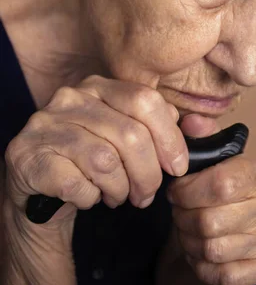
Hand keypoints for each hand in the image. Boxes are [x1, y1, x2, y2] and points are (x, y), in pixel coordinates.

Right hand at [4, 75, 187, 227]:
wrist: (39, 182)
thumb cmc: (90, 158)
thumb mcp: (126, 136)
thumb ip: (160, 127)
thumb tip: (198, 127)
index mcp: (98, 86)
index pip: (145, 100)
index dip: (169, 137)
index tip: (177, 167)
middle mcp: (70, 98)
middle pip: (130, 135)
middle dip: (148, 174)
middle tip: (147, 195)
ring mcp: (45, 125)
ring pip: (105, 161)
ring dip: (120, 189)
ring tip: (118, 196)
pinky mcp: (27, 156)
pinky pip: (77, 184)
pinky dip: (91, 198)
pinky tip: (90, 197)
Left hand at [167, 142, 255, 284]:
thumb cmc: (230, 185)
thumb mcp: (219, 156)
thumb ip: (204, 136)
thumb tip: (189, 121)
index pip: (222, 184)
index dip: (189, 191)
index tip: (176, 191)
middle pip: (211, 222)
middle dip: (183, 219)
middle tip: (178, 213)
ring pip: (213, 250)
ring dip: (189, 242)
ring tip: (186, 230)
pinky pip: (224, 276)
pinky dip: (203, 266)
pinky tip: (200, 251)